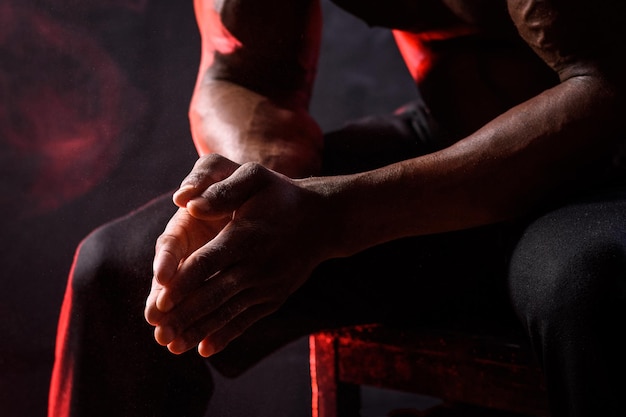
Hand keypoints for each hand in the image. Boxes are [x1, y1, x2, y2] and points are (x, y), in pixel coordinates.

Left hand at [145, 154, 331, 356]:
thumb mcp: (254, 177)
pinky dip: (226, 335)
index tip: (160, 300)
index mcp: (247, 235)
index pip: (208, 262)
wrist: (323, 220)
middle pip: (215, 293)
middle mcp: (258, 265)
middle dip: (184, 315)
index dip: (183, 282)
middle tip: (157, 332)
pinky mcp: (274, 298)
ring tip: (172, 346)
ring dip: (199, 330)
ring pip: (228, 311)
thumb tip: (188, 205)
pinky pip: (247, 319)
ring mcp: (268, 285)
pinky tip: (205, 349)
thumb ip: (222, 190)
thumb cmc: (280, 194)